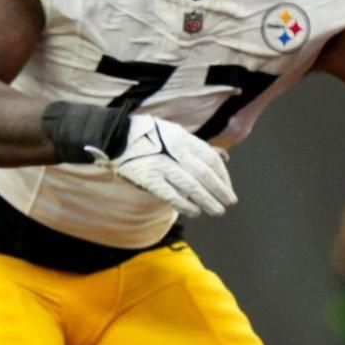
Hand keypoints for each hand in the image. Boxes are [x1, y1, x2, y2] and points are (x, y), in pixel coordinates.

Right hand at [97, 114, 237, 217]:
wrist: (116, 136)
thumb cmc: (147, 136)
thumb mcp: (173, 132)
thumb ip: (193, 147)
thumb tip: (220, 159)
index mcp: (183, 138)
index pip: (210, 158)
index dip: (223, 175)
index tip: (228, 187)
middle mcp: (175, 151)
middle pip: (204, 174)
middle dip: (219, 190)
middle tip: (228, 202)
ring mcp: (162, 165)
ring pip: (191, 186)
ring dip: (207, 200)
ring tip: (216, 211)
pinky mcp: (149, 178)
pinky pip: (171, 194)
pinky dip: (184, 204)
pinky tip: (194, 211)